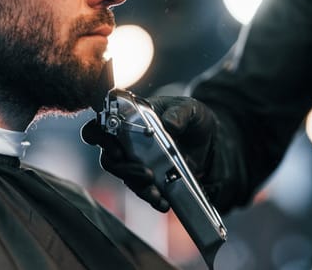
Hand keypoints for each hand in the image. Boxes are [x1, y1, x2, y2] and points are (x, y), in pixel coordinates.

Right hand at [81, 96, 217, 212]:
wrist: (210, 139)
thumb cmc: (191, 116)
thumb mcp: (190, 109)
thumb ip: (179, 113)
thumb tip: (168, 124)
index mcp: (130, 117)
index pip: (102, 125)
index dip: (100, 138)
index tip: (117, 150)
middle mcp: (127, 140)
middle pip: (109, 158)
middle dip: (123, 169)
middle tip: (146, 173)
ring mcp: (137, 160)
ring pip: (125, 177)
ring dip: (138, 187)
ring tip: (156, 193)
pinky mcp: (149, 177)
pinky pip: (143, 190)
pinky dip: (152, 198)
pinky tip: (163, 202)